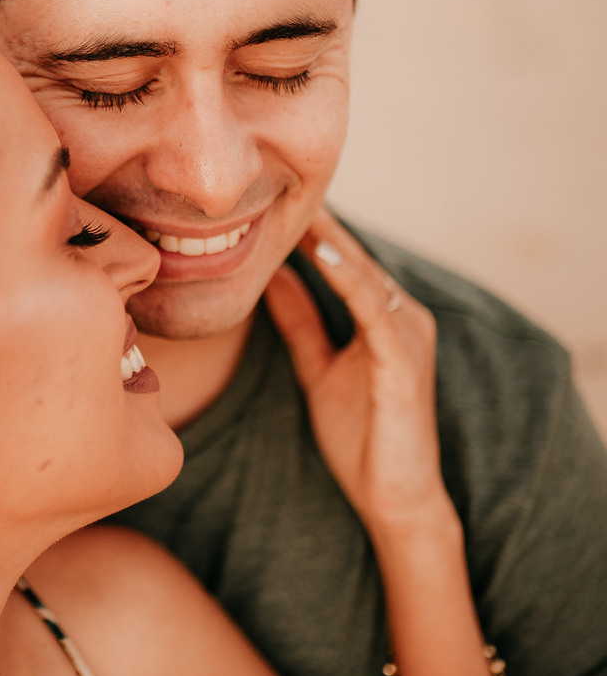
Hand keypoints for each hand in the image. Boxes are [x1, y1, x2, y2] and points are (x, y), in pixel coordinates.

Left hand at [265, 210, 447, 527]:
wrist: (393, 495)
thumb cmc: (360, 433)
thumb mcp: (318, 366)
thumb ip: (300, 321)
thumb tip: (271, 278)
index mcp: (382, 316)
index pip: (341, 261)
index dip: (309, 229)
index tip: (268, 197)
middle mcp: (401, 316)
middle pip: (353, 257)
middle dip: (319, 222)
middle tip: (276, 179)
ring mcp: (407, 336)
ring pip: (363, 274)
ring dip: (329, 239)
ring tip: (295, 203)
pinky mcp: (402, 362)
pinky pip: (372, 310)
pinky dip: (346, 279)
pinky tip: (318, 255)